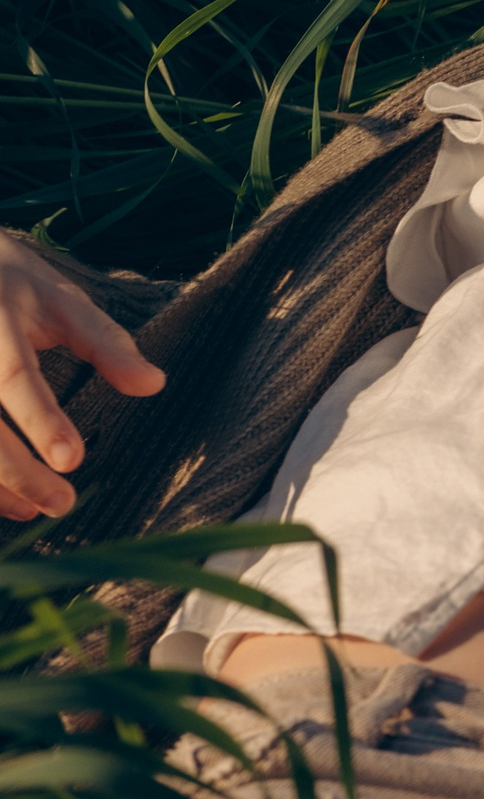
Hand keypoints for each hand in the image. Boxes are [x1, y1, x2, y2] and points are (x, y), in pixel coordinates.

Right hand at [0, 234, 163, 521]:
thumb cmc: (14, 287)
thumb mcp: (61, 300)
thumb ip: (105, 343)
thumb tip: (153, 384)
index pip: (13, 375)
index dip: (40, 420)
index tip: (73, 460)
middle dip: (17, 469)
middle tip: (62, 503)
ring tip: (37, 510)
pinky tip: (10, 502)